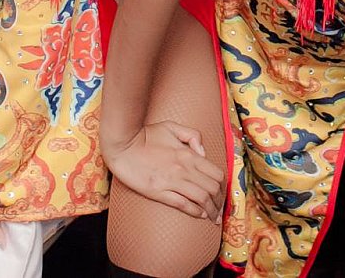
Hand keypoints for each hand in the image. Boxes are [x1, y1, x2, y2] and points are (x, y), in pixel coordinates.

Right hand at [104, 121, 225, 222]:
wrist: (122, 145)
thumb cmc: (145, 134)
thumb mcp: (171, 126)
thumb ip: (192, 135)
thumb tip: (203, 152)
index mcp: (188, 154)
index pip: (216, 174)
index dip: (223, 187)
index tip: (221, 194)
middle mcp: (184, 168)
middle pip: (212, 189)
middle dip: (219, 201)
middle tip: (219, 209)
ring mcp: (172, 181)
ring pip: (201, 199)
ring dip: (211, 210)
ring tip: (213, 217)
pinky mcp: (159, 192)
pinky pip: (182, 204)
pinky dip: (195, 211)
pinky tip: (199, 215)